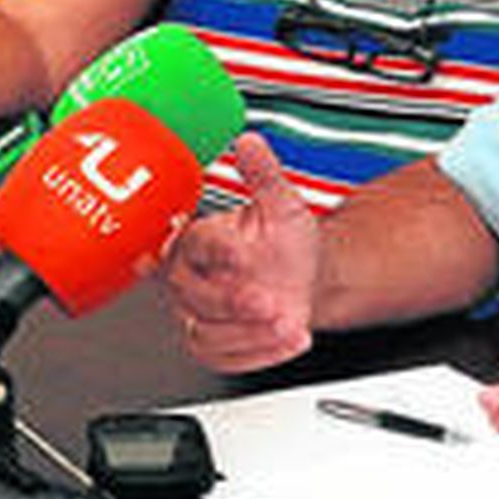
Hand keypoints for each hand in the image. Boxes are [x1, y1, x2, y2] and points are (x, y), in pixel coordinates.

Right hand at [162, 132, 318, 372]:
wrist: (307, 278)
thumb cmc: (286, 242)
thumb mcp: (282, 204)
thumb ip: (264, 175)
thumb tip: (250, 141)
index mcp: (199, 240)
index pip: (198, 244)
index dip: (221, 252)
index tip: (244, 255)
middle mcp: (191, 279)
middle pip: (195, 296)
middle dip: (236, 303)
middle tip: (272, 303)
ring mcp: (199, 315)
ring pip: (206, 333)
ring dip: (250, 335)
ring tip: (289, 325)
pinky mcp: (214, 344)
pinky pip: (224, 358)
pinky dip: (258, 355)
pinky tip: (288, 341)